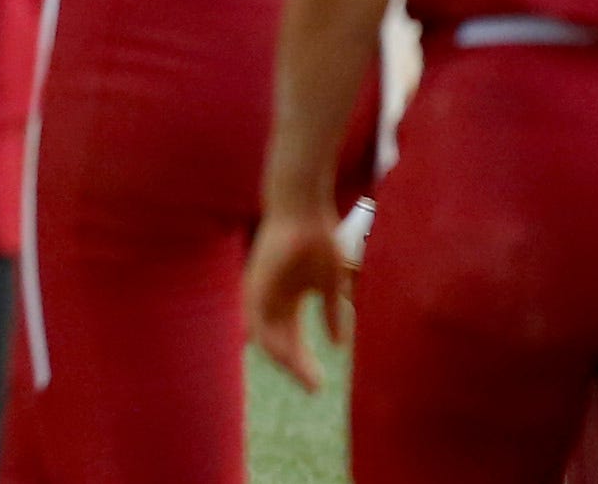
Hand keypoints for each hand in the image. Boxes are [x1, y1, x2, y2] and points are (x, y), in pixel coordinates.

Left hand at [244, 203, 352, 393]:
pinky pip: (257, 317)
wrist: (303, 208)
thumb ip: (333, 313)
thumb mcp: (330, 283)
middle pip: (281, 343)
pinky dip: (268, 337)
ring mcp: (262, 291)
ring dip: (287, 359)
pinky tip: (281, 355)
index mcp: (288, 301)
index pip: (292, 341)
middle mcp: (272, 300)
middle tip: (315, 388)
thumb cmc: (318, 239)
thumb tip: (340, 345)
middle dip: (298, 367)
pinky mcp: (257, 281)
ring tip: (307, 377)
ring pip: (268, 336)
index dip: (305, 363)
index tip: (319, 385)